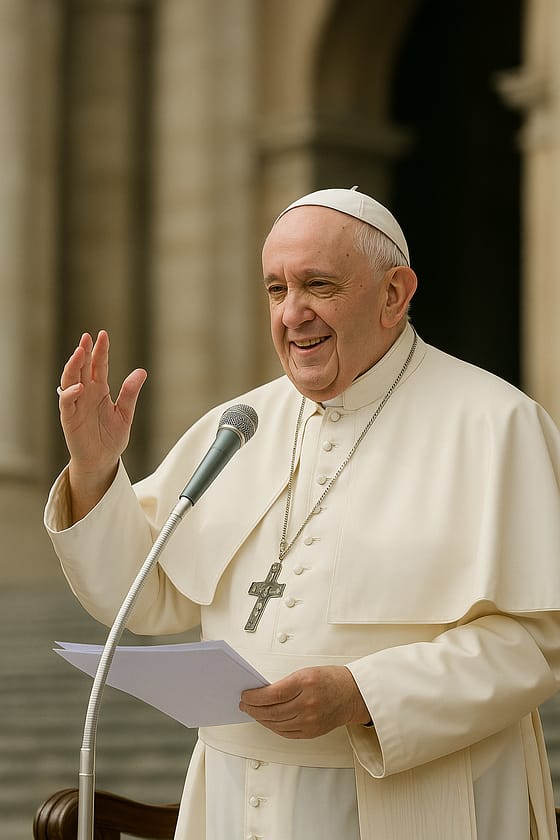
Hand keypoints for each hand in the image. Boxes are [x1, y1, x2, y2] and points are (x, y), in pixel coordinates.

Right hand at [58, 331, 146, 517]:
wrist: (102, 461)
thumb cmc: (111, 438)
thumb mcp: (125, 414)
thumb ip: (130, 393)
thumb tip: (141, 371)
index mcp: (100, 390)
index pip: (99, 365)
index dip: (100, 350)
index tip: (102, 335)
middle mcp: (86, 394)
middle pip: (82, 368)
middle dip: (83, 352)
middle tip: (87, 337)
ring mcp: (76, 405)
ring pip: (70, 381)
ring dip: (73, 367)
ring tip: (78, 353)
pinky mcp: (69, 419)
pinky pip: (67, 403)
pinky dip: (71, 394)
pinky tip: (79, 387)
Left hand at [239, 666, 370, 738]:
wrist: (353, 695)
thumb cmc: (331, 680)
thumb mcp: (306, 672)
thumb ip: (285, 683)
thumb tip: (263, 693)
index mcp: (305, 684)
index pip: (272, 694)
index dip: (254, 697)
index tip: (245, 695)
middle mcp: (307, 704)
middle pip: (272, 711)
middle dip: (253, 709)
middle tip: (244, 705)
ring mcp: (310, 721)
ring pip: (276, 724)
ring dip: (261, 719)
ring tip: (253, 712)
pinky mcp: (311, 732)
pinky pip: (285, 733)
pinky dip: (273, 727)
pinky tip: (267, 721)